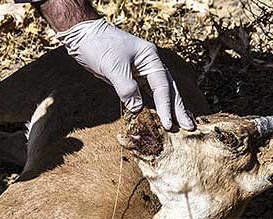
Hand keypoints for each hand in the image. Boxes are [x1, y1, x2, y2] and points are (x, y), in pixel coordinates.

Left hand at [57, 18, 194, 130]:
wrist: (83, 37)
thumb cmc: (100, 46)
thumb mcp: (113, 67)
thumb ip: (126, 88)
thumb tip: (137, 108)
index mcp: (150, 58)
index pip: (162, 86)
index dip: (166, 106)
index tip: (168, 123)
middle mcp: (150, 65)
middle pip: (169, 89)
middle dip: (179, 109)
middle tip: (189, 126)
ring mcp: (142, 72)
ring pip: (161, 93)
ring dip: (171, 109)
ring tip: (182, 124)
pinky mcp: (132, 80)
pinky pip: (147, 96)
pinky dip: (155, 107)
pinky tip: (162, 117)